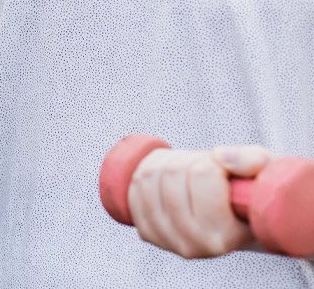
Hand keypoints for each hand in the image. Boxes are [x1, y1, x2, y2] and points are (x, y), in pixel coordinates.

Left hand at [128, 144, 275, 258]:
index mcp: (223, 236)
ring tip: (187, 167)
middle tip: (204, 164)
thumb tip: (219, 156)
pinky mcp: (147, 233)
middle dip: (188, 157)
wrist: (237, 223)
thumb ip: (251, 161)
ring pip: (147, 177)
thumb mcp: (267, 174)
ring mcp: (166, 241)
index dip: (212, 160)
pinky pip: (133, 190)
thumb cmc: (252, 195)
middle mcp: (192, 245)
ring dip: (164, 160)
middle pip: (172, 173)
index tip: (223, 166)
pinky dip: (143, 169)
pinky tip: (163, 170)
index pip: (203, 174)